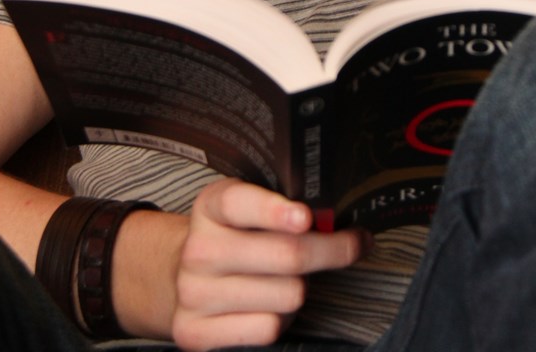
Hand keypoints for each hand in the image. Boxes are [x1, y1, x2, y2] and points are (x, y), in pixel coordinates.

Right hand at [172, 178, 369, 351]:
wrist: (182, 277)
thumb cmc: (234, 238)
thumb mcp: (248, 209)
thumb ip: (284, 206)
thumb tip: (338, 219)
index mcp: (211, 206)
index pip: (240, 203)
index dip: (275, 211)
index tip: (305, 217)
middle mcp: (199, 249)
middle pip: (286, 255)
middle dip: (332, 250)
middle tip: (353, 244)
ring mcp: (194, 293)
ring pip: (286, 295)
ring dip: (301, 290)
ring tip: (289, 280)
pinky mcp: (195, 332)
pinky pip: (267, 329)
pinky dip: (281, 321)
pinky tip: (270, 307)